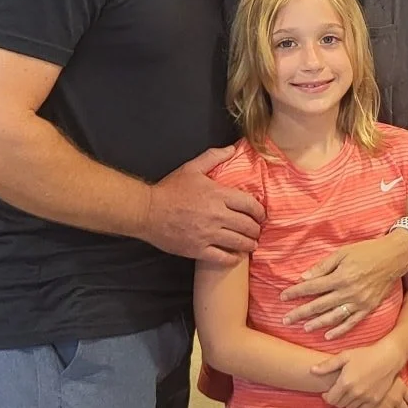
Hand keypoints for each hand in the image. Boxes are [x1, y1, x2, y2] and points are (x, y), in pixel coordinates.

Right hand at [144, 147, 263, 262]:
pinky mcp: (198, 249)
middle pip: (248, 225)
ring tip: (251, 244)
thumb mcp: (192, 168)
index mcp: (218, 194)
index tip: (261, 216)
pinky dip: (233, 258)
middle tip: (257, 231)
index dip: (260, 212)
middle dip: (256, 229)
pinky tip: (236, 256)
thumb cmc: (169, 189)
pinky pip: (223, 258)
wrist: (147, 211)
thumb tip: (232, 149)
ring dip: (249, 244)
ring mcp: (208, 234)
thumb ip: (213, 157)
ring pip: (239, 242)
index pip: (250, 205)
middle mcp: (216, 215)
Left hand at [283, 232, 407, 338]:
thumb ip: (323, 266)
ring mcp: (359, 302)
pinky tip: (328, 336)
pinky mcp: (368, 308)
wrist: (394, 257)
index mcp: (340, 276)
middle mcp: (348, 291)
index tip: (283, 297)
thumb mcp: (342, 252)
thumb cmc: (367, 251)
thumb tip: (303, 278)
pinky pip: (352, 322)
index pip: (312, 287)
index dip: (296, 292)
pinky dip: (339, 330)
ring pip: (333, 317)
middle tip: (285, 319)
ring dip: (317, 323)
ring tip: (304, 328)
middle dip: (300, 312)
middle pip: (319, 305)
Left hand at [312, 343, 407, 407]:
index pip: (330, 399)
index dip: (327, 397)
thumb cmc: (365, 354)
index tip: (328, 391)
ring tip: (349, 392)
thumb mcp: (345, 356)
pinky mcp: (375, 401)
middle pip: (339, 405)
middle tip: (339, 391)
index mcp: (345, 383)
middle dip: (336, 399)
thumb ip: (327, 365)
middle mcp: (355, 393)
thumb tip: (311, 370)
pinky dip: (358, 405)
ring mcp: (366, 398)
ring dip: (347, 402)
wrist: (388, 357)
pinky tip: (359, 396)